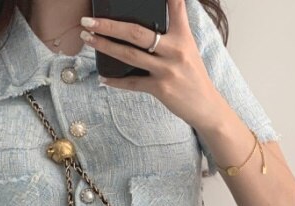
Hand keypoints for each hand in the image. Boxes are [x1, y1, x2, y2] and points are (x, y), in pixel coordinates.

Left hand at [79, 0, 219, 130]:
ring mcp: (167, 70)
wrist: (206, 107)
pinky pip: (133, 83)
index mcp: (182, 36)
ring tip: (88, 38)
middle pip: (137, 33)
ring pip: (130, 56)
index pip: (175, 7)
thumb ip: (174, 30)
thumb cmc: (193, 76)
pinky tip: (103, 78)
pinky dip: (116, 81)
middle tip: (89, 20)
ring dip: (105, 46)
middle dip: (109, 26)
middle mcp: (175, 51)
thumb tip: (148, 22)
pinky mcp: (161, 89)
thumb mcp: (188, 48)